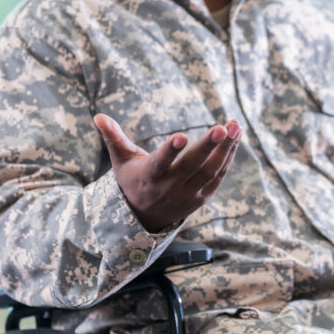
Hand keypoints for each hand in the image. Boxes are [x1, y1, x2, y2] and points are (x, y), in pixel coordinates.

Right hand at [93, 114, 241, 231]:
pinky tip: (235, 138)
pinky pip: (219, 176)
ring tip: (235, 126)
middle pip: (192, 167)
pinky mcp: (203, 197)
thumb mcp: (121, 161)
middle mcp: (170, 188)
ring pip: (210, 172)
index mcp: (148, 178)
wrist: (146, 217)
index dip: (169, 152)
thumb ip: (114, 138)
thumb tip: (98, 116)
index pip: (160, 164)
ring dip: (225, 149)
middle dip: (208, 147)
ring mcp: (189, 194)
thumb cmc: (133, 180)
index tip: (181, 136)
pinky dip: (228, 158)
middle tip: (222, 128)